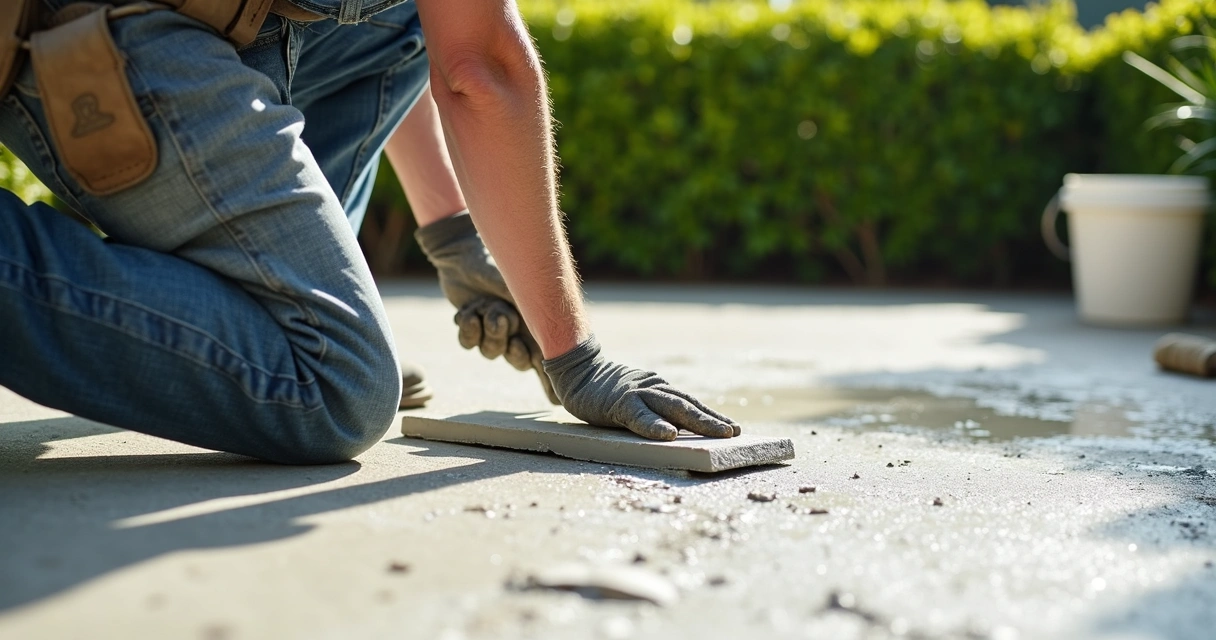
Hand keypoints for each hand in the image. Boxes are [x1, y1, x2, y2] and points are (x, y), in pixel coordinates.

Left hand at [415, 212, 558, 403]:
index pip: (548, 361)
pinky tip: (470, 309)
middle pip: (516, 360)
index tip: (549, 395)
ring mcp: (494, 327)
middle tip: (505, 321)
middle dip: (508, 345)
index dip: (546, 377)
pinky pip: (468, 343)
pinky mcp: (471, 324)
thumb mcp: (530, 300)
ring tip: (487, 306)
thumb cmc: (504, 271)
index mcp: (539, 322)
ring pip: (490, 352)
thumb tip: (570, 357)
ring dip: (487, 329)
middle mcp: (520, 328)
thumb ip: (550, 328)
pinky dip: (468, 327)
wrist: (466, 254)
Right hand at [543, 336, 740, 440]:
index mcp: (659, 391)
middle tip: (734, 433)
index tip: (734, 428)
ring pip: (672, 408)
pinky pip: (639, 416)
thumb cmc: (606, 394)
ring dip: (698, 421)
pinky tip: (669, 435)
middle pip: (688, 405)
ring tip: (719, 433)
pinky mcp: (619, 403)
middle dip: (713, 420)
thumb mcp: (637, 401)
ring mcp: (637, 394)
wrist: (577, 372)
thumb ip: (655, 410)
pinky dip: (654, 426)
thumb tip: (679, 431)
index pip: (691, 404)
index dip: (713, 416)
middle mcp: (653, 389)